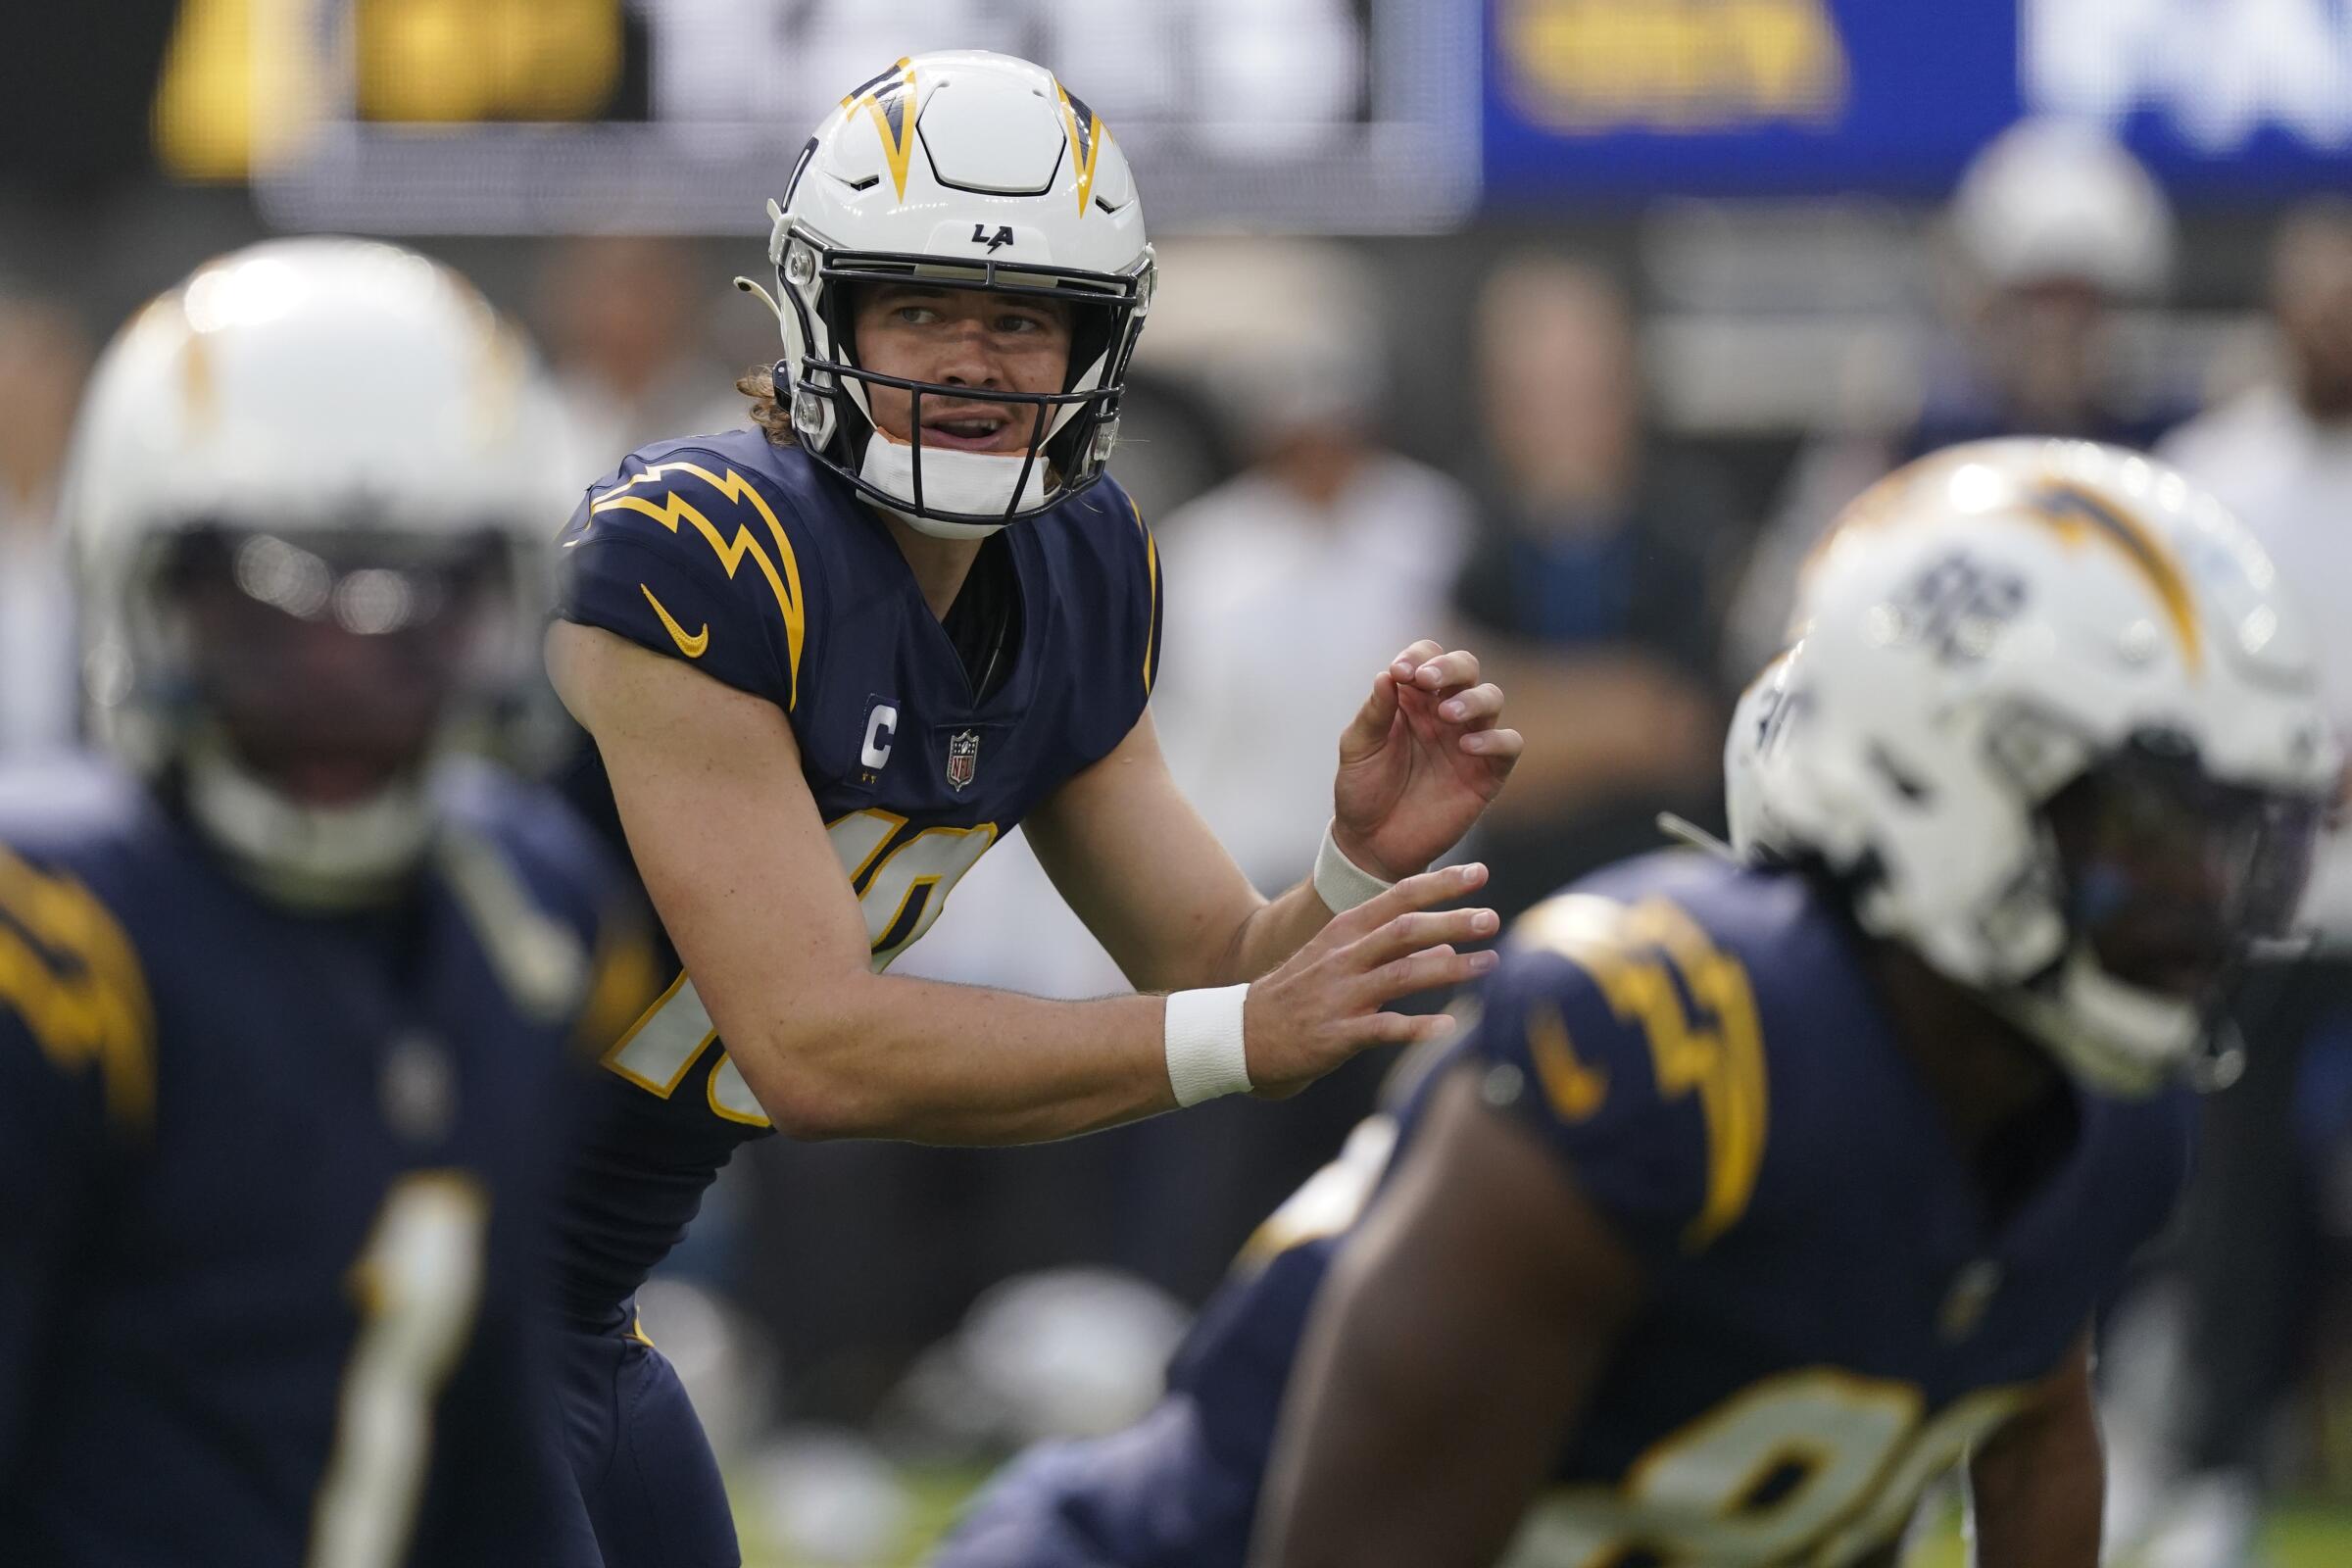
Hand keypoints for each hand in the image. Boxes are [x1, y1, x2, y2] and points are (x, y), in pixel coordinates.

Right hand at [1243, 863, 1498, 1098]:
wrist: (1241, 1035)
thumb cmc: (1297, 993)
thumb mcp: (1336, 956)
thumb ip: (1390, 947)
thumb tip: (1450, 943)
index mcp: (1344, 931)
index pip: (1398, 897)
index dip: (1440, 885)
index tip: (1479, 875)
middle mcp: (1344, 957)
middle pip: (1405, 930)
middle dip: (1452, 921)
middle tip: (1492, 918)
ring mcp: (1341, 995)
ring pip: (1403, 974)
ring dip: (1450, 968)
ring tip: (1489, 963)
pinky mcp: (1338, 1034)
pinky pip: (1384, 1028)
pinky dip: (1417, 1026)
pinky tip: (1447, 1027)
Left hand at [1332, 641, 1522, 880]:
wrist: (1372, 842)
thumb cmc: (1362, 790)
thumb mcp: (1357, 748)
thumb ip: (1374, 712)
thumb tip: (1387, 675)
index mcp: (1412, 699)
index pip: (1427, 657)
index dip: (1419, 656)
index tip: (1401, 672)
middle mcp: (1444, 712)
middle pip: (1466, 667)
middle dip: (1451, 667)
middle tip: (1428, 680)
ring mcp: (1468, 739)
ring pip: (1491, 698)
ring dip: (1473, 699)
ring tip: (1447, 714)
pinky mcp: (1487, 772)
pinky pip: (1508, 744)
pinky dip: (1495, 739)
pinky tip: (1468, 746)